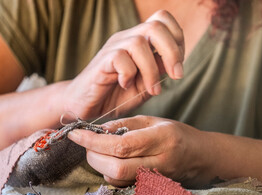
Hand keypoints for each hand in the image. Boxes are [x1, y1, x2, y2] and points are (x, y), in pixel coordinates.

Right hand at [62, 10, 184, 120]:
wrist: (83, 107)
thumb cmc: (112, 96)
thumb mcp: (142, 86)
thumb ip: (158, 73)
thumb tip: (173, 63)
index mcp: (137, 41)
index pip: (162, 20)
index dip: (177, 39)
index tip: (177, 66)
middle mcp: (125, 39)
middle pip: (156, 25)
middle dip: (172, 51)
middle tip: (175, 75)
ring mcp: (112, 49)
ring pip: (139, 43)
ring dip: (151, 70)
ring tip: (151, 89)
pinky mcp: (101, 62)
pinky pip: (121, 58)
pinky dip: (129, 74)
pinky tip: (125, 85)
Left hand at [68, 115, 215, 187]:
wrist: (201, 157)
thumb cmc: (176, 134)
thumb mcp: (151, 120)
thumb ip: (123, 124)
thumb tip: (95, 130)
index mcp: (161, 139)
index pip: (120, 145)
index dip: (93, 141)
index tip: (76, 133)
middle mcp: (159, 163)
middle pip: (114, 167)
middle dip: (92, 155)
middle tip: (86, 142)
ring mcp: (155, 179)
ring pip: (115, 178)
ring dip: (98, 164)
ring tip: (99, 149)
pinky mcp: (149, 188)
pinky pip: (121, 184)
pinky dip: (108, 172)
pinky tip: (110, 160)